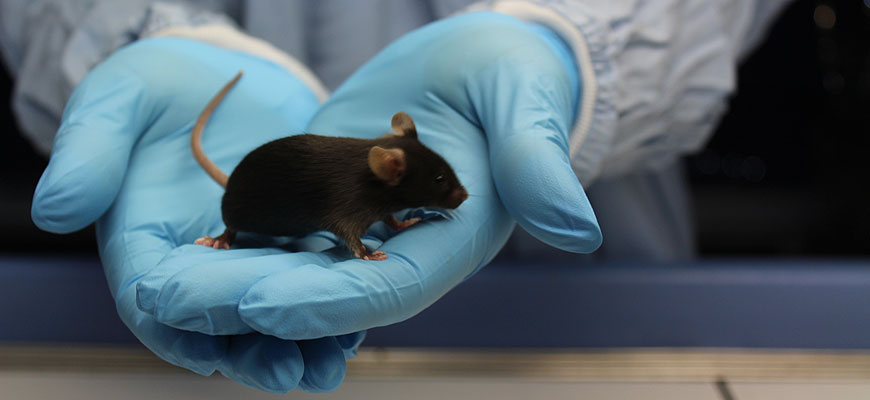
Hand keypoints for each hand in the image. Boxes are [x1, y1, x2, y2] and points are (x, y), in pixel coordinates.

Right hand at [30, 37, 360, 392]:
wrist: (220, 73)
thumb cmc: (157, 88)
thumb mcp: (117, 104)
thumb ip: (88, 155)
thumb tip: (56, 211)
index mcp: (147, 245)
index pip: (159, 300)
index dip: (184, 330)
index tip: (209, 355)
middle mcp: (200, 264)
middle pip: (223, 323)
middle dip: (255, 351)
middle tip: (291, 373)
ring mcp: (249, 259)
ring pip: (273, 313)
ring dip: (303, 343)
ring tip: (332, 362)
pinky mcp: (293, 242)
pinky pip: (313, 282)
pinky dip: (334, 305)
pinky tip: (359, 321)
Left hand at [132, 12, 599, 343]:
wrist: (483, 66)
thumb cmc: (514, 82)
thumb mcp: (529, 110)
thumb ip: (541, 167)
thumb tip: (578, 231)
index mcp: (452, 241)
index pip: (388, 286)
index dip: (327, 300)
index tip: (258, 304)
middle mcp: (405, 249)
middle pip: (325, 293)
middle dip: (252, 302)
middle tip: (171, 300)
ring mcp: (367, 230)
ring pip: (295, 273)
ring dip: (229, 285)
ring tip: (156, 285)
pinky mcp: (338, 203)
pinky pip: (285, 236)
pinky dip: (238, 249)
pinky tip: (184, 247)